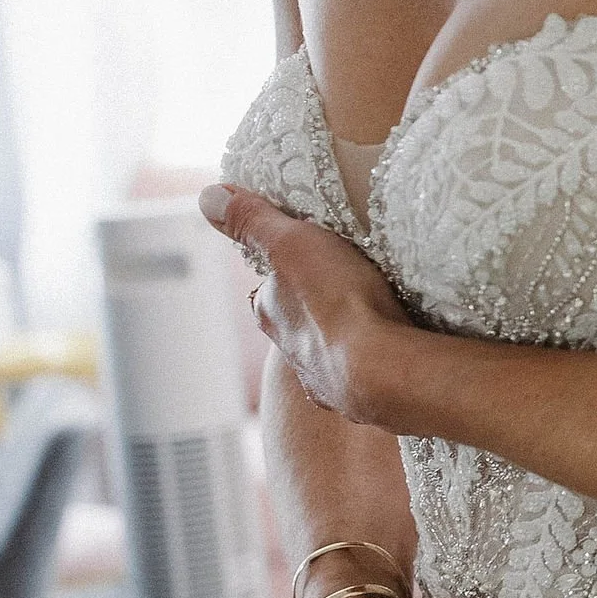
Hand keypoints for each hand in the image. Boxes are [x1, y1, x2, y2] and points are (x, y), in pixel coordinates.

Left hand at [201, 180, 413, 424]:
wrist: (382, 369)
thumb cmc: (335, 302)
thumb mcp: (291, 242)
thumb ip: (254, 220)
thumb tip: (208, 197)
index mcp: (272, 314)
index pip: (269, 290)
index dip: (288, 272)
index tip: (311, 257)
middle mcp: (292, 352)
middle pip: (299, 323)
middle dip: (317, 308)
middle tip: (347, 284)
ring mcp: (326, 380)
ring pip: (330, 352)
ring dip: (345, 338)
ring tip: (372, 317)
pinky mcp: (362, 400)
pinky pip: (363, 375)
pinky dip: (371, 362)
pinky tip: (388, 351)